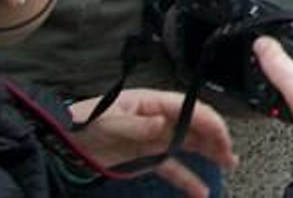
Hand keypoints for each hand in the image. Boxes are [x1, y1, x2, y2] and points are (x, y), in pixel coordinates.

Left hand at [68, 89, 235, 197]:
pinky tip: (200, 190)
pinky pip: (172, 166)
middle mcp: (158, 117)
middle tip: (231, 156)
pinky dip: (187, 177)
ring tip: (228, 165)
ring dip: (209, 153)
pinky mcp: (145, 155)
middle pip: (195, 125)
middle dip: (216, 138)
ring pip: (189, 144)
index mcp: (153, 103)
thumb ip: (138, 125)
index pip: (190, 109)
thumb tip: (164, 123)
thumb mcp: (109, 121)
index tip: (224, 138)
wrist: (61, 140)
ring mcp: (153, 137)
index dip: (210, 122)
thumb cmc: (83, 123)